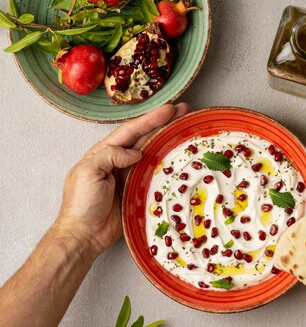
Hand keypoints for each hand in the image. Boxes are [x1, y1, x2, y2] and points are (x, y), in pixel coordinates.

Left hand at [55, 103, 189, 255]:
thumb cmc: (81, 204)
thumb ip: (109, 156)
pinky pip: (157, 173)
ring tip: (186, 127)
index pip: (130, 131)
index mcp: (104, 152)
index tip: (168, 109)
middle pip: (145, 137)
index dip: (150, 119)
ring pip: (153, 152)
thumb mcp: (87, 172)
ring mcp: (131, 175)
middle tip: (183, 110)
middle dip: (164, 123)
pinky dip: (169, 163)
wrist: (85, 235)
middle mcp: (119, 160)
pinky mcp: (140, 190)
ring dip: (169, 139)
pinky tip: (181, 157)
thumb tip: (135, 153)